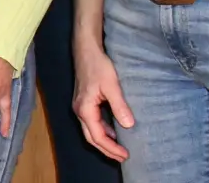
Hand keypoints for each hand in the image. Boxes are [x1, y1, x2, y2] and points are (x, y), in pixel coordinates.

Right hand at [72, 44, 132, 161]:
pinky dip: (102, 131)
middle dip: (107, 150)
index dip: (112, 148)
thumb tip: (129, 126)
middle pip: (91, 138)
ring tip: (119, 148)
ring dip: (104, 141)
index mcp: (85, 109)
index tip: (126, 154)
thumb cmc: (98, 66)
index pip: (98, 136)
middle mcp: (80, 110)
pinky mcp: (84, 102)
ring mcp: (80, 106)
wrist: (86, 50)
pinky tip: (114, 131)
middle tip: (124, 157)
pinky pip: (92, 122)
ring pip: (90, 131)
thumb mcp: (112, 86)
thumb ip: (119, 106)